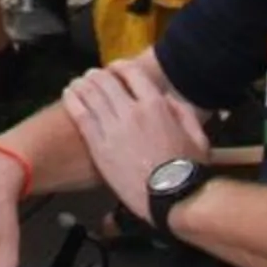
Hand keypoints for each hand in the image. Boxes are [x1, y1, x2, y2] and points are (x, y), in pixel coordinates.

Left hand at [63, 64, 209, 217]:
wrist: (171, 200)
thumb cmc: (188, 170)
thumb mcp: (197, 136)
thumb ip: (181, 112)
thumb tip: (165, 98)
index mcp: (155, 106)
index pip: (131, 72)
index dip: (119, 66)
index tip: (115, 69)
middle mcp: (131, 112)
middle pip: (105, 81)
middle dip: (97, 75)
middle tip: (92, 76)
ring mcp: (112, 129)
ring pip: (90, 94)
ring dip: (82, 84)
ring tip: (77, 83)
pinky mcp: (98, 147)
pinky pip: (80, 116)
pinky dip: (72, 100)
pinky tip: (68, 94)